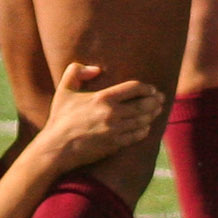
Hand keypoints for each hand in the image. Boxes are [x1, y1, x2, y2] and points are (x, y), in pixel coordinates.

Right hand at [39, 61, 162, 168]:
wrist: (57, 148)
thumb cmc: (60, 118)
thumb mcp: (64, 89)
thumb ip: (76, 71)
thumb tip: (96, 69)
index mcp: (102, 98)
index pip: (134, 88)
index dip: (146, 87)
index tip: (151, 89)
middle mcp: (112, 114)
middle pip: (143, 105)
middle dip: (155, 101)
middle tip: (160, 99)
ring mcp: (115, 130)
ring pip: (143, 120)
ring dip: (152, 115)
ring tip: (156, 111)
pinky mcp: (115, 145)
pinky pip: (136, 136)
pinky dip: (144, 130)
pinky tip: (146, 127)